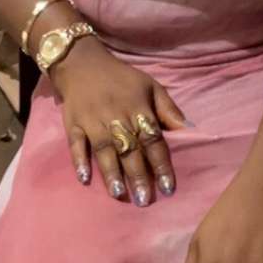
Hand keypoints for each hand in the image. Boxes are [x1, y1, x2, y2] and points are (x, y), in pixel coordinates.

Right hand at [50, 37, 189, 204]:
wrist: (82, 62)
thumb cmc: (122, 79)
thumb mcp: (150, 86)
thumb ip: (168, 109)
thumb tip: (189, 130)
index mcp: (138, 107)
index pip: (152, 139)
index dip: (161, 163)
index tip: (168, 188)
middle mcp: (116, 116)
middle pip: (129, 148)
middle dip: (138, 175)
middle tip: (144, 200)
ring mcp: (92, 120)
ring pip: (104, 149)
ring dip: (111, 172)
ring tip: (119, 194)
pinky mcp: (73, 123)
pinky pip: (75, 143)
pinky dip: (79, 160)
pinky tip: (85, 179)